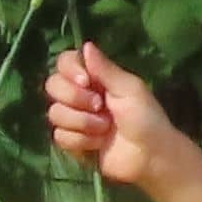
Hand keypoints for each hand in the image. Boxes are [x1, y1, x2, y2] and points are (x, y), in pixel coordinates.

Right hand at [42, 44, 186, 196]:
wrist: (150, 157)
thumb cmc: (146, 118)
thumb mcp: (129, 89)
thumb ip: (105, 69)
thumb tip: (86, 44)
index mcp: (95, 78)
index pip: (65, 62)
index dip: (69, 69)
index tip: (85, 80)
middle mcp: (80, 95)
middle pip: (52, 85)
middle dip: (74, 97)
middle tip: (100, 106)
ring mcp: (74, 119)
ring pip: (55, 113)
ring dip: (82, 122)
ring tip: (105, 128)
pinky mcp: (72, 142)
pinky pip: (60, 136)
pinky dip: (81, 141)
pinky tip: (98, 144)